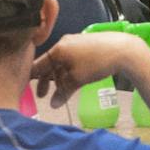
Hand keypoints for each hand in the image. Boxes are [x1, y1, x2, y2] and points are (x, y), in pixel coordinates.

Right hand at [32, 33, 147, 107]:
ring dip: (58, 78)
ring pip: (60, 63)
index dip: (31, 77)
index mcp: (58, 49)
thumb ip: (63, 92)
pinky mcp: (86, 46)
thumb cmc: (96, 63)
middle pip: (49, 64)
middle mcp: (64, 44)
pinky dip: (68, 72)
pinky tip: (71, 82)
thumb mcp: (77, 79)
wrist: (123, 50)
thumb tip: (53, 105)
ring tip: (59, 93)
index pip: (38, 64)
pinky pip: (70, 60)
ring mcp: (75, 44)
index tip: (26, 89)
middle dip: (46, 81)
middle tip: (42, 96)